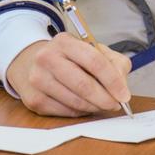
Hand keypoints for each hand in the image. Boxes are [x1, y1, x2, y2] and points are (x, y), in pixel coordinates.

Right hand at [5, 33, 131, 117]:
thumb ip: (114, 63)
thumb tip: (121, 88)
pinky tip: (83, 106)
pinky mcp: (33, 99)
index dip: (113, 81)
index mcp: (65, 41)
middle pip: (83, 84)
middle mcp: (47, 58)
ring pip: (74, 102)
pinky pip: (64, 112)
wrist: (30, 63)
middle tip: (115, 105)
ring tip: (101, 105)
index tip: (124, 95)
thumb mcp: (92, 50)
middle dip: (105, 99)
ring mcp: (37, 79)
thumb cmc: (69, 58)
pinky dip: (79, 112)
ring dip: (93, 107)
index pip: (95, 61)